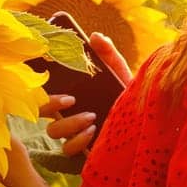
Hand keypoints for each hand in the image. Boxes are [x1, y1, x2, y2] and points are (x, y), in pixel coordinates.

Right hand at [38, 33, 133, 156]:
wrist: (146, 121)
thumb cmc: (127, 96)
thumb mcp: (119, 73)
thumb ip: (108, 55)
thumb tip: (95, 36)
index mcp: (71, 94)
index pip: (44, 91)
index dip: (41, 87)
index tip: (52, 81)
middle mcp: (67, 114)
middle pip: (42, 112)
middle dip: (50, 105)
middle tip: (71, 99)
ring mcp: (72, 134)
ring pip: (53, 132)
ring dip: (69, 124)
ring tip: (91, 117)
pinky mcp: (81, 151)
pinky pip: (68, 150)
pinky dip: (78, 140)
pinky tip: (93, 131)